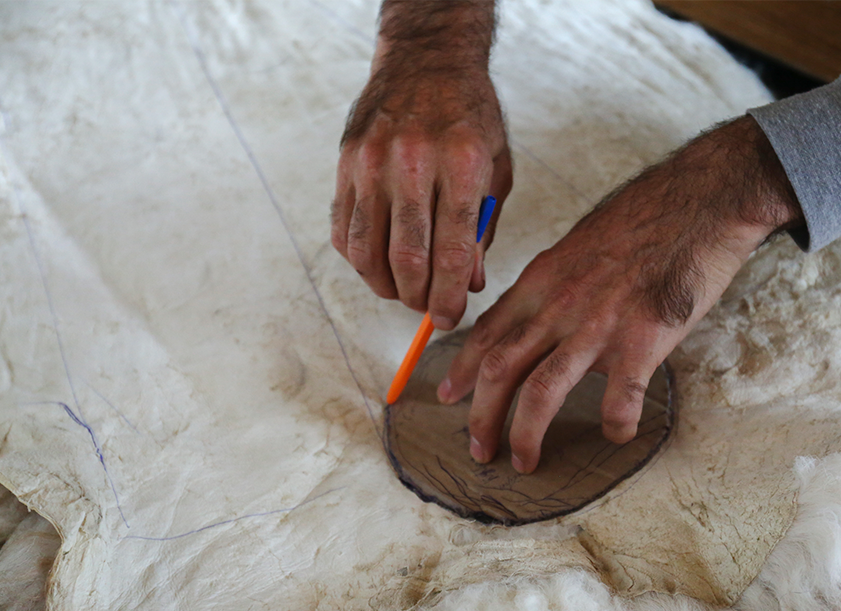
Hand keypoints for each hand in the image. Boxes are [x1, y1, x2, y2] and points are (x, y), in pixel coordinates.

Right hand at [332, 0, 511, 329]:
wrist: (427, 60)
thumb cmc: (470, 118)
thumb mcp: (496, 169)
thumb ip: (483, 229)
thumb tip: (467, 284)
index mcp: (462, 164)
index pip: (452, 252)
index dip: (449, 297)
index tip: (449, 320)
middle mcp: (413, 163)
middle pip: (406, 258)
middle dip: (417, 298)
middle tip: (426, 308)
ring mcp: (372, 162)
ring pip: (367, 250)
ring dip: (384, 285)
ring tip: (402, 291)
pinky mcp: (346, 162)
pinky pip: (344, 229)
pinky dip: (359, 259)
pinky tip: (377, 264)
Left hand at [437, 116, 802, 472]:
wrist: (697, 200)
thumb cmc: (643, 220)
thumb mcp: (576, 246)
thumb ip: (551, 285)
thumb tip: (532, 316)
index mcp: (541, 281)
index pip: (486, 332)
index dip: (460, 368)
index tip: (447, 394)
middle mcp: (558, 306)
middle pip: (499, 369)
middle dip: (480, 416)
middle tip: (477, 448)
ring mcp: (598, 325)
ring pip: (541, 392)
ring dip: (524, 434)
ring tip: (523, 461)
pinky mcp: (642, 341)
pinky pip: (620, 400)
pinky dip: (615, 425)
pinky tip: (618, 434)